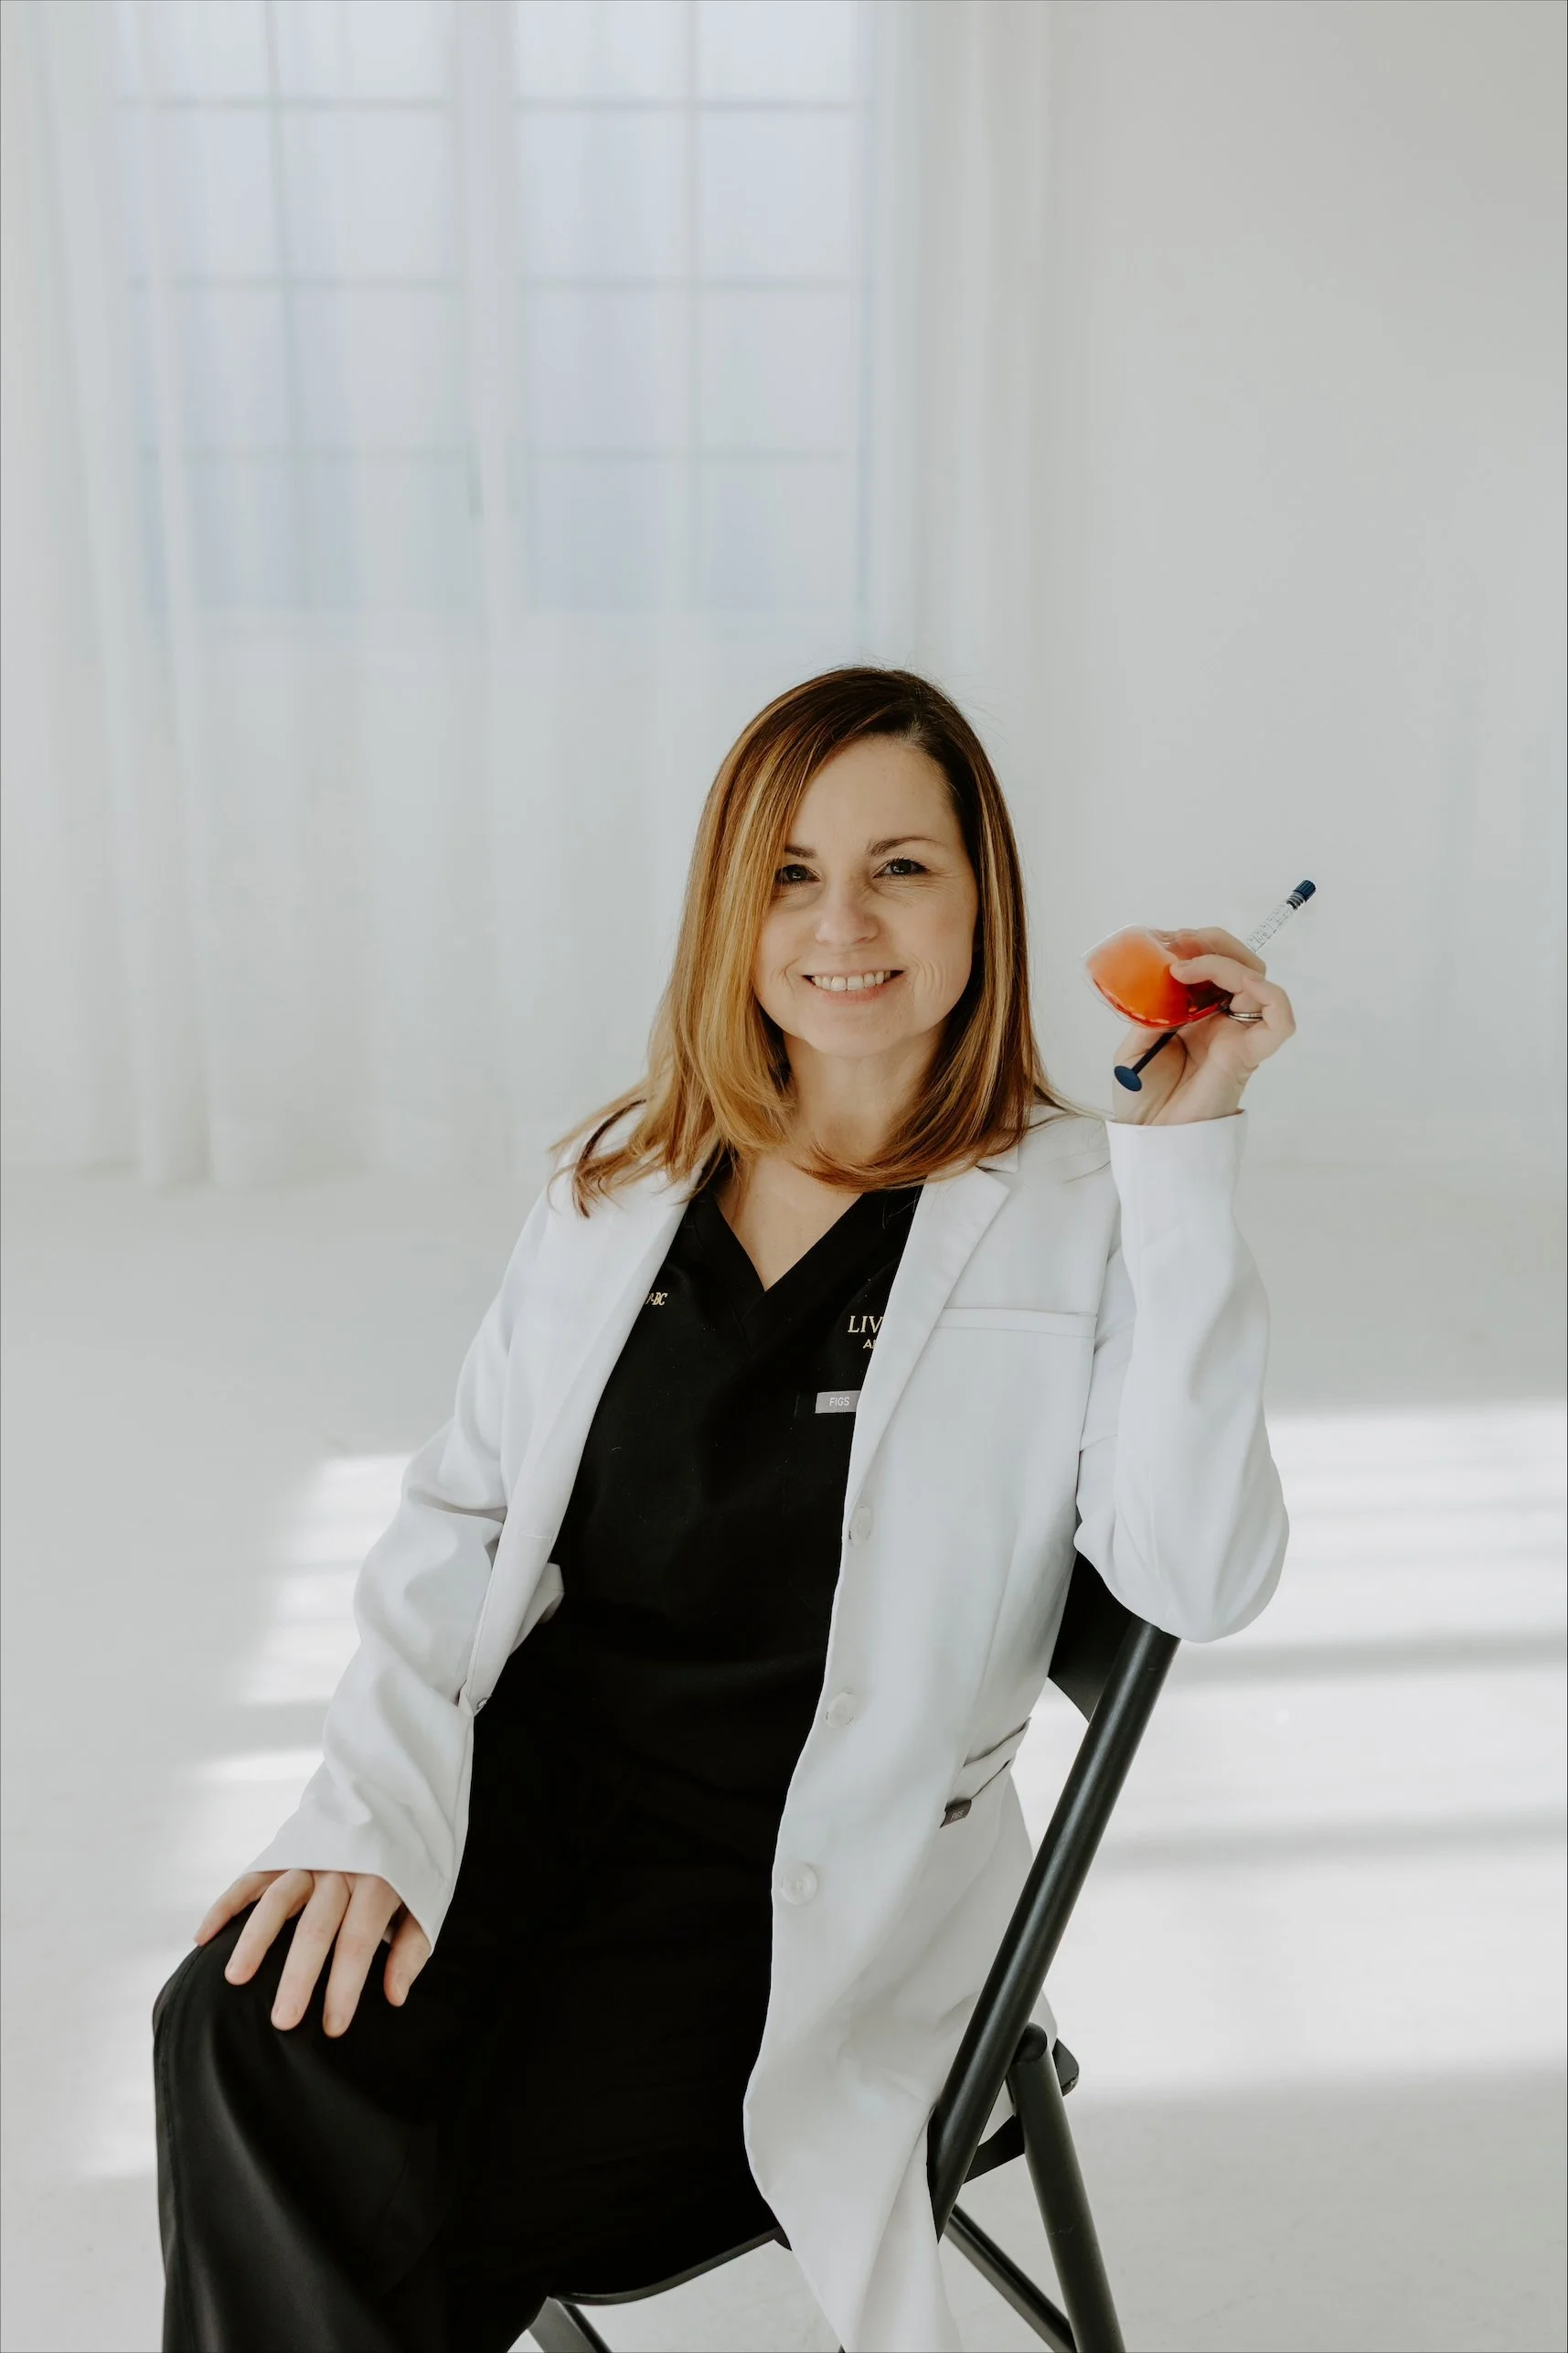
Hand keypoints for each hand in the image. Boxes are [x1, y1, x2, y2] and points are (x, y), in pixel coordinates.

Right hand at [196, 1869, 430, 2036]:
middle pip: (315, 1927)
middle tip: (282, 2020)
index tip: (333, 2028)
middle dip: (298, 1976)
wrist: (394, 1803)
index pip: (357, 1942)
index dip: (345, 1986)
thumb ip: (410, 1949)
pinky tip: (204, 1937)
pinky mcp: (284, 1852)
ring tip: (235, 1979)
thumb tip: (393, 1997)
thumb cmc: (406, 1870)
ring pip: (277, 1900)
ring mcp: (309, 1859)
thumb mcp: (424, 1904)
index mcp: (379, 1883)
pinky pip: (251, 1878)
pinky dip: (227, 1905)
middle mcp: (340, 1870)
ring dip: (255, 1939)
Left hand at [1113, 926, 1295, 1125]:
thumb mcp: (1135, 1040)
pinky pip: (1280, 1021)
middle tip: (1179, 947)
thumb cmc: (1141, 1096)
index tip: (1164, 941)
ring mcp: (1238, 1035)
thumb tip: (1162, 977)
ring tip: (1188, 968)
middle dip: (1212, 944)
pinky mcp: (1248, 1055)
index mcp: (1197, 1013)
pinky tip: (1233, 984)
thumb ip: (1151, 1008)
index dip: (1196, 944)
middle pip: (1241, 963)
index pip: (1214, 963)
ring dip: (1227, 962)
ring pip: (1259, 981)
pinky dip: (1268, 993)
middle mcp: (1222, 1020)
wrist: (1149, 1136)